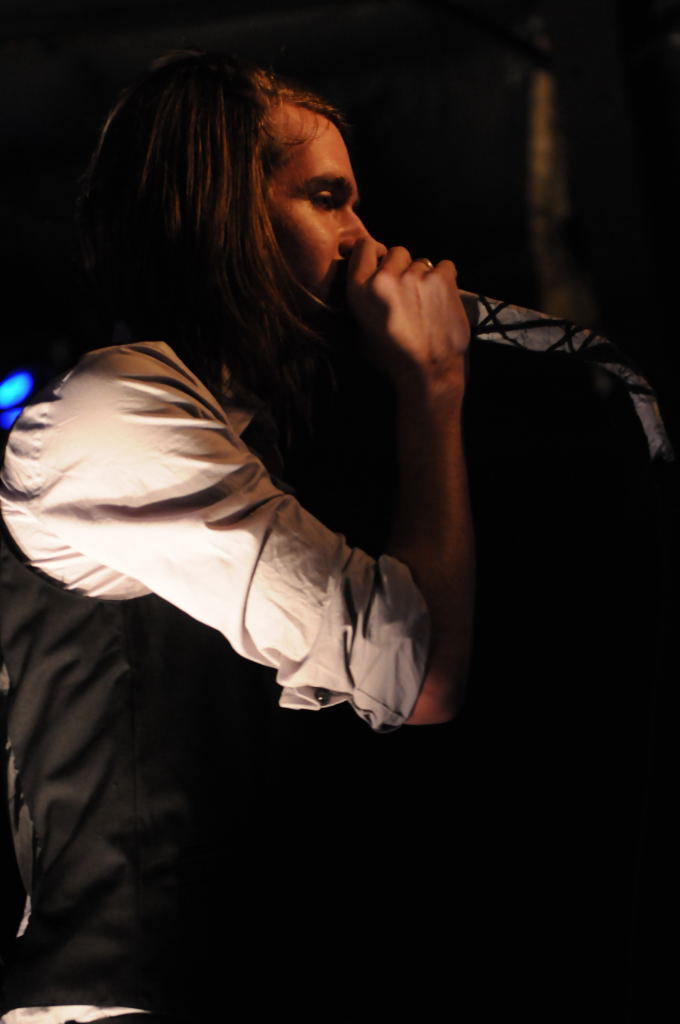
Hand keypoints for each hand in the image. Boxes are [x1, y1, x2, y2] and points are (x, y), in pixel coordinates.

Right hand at [345, 238, 469, 385]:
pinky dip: (445, 279)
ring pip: (421, 261)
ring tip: (426, 304)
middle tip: (407, 293)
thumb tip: (363, 280)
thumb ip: (360, 301)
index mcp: (359, 289)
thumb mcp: (360, 332)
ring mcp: (414, 276)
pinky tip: (442, 300)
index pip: (364, 246)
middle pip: (396, 252)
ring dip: (424, 277)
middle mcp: (384, 278)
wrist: (427, 372)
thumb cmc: (393, 358)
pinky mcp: (441, 279)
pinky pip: (445, 266)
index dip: (376, 252)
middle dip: (402, 267)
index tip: (382, 262)